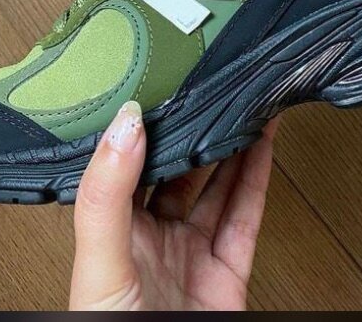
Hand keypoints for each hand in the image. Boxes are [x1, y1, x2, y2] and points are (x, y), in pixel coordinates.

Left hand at [69, 101, 276, 310]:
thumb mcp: (99, 259)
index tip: (151, 85)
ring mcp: (192, 257)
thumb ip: (107, 194)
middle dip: (190, 132)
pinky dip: (257, 179)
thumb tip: (124, 126)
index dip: (138, 127)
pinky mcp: (227, 276)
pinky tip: (262, 145)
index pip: (124, 165)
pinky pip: (246, 218)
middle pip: (176, 172)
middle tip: (201, 86)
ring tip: (238, 103)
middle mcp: (153, 242)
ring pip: (217, 189)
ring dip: (230, 147)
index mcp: (113, 233)